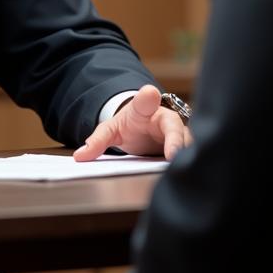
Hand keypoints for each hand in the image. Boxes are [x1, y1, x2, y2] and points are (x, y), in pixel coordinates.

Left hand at [74, 83, 191, 161]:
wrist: (146, 127)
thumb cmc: (131, 125)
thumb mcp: (112, 130)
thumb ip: (98, 141)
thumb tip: (80, 156)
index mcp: (145, 109)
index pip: (146, 100)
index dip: (148, 97)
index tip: (149, 93)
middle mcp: (166, 119)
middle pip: (174, 126)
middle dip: (175, 139)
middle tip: (173, 155)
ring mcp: (179, 134)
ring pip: (188, 142)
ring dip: (186, 155)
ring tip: (181, 171)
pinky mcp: (187, 148)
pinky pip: (192, 156)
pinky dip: (190, 165)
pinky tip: (187, 179)